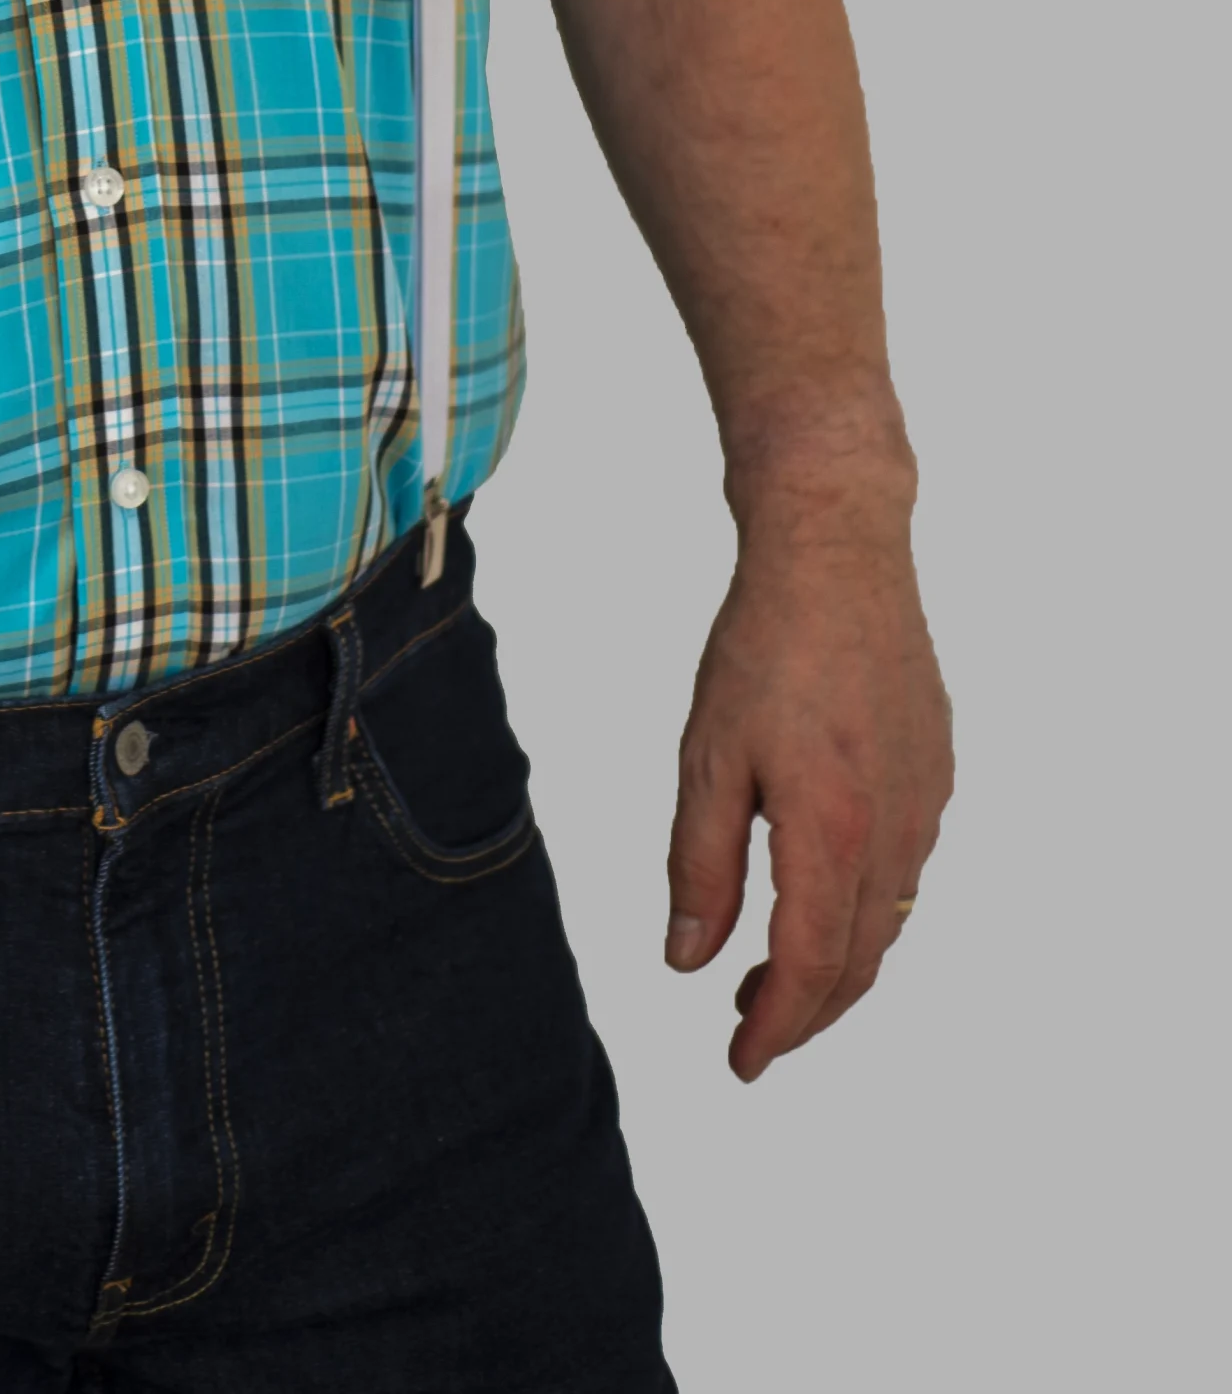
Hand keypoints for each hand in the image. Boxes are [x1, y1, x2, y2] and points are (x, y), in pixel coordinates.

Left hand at [665, 500, 952, 1081]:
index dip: (777, 1027)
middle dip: (805, 1011)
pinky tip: (818, 899)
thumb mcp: (707, 758)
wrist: (838, 557)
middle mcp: (895, 830)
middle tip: (747, 1035)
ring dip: (835, 964)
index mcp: (832, 830)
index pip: (811, 966)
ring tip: (769, 979)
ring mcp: (927, 803)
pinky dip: (862, 909)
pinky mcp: (937, 773)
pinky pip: (905, 869)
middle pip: (859, 960)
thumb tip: (686, 960)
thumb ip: (701, 865)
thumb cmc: (761, 649)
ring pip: (887, 919)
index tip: (741, 1065)